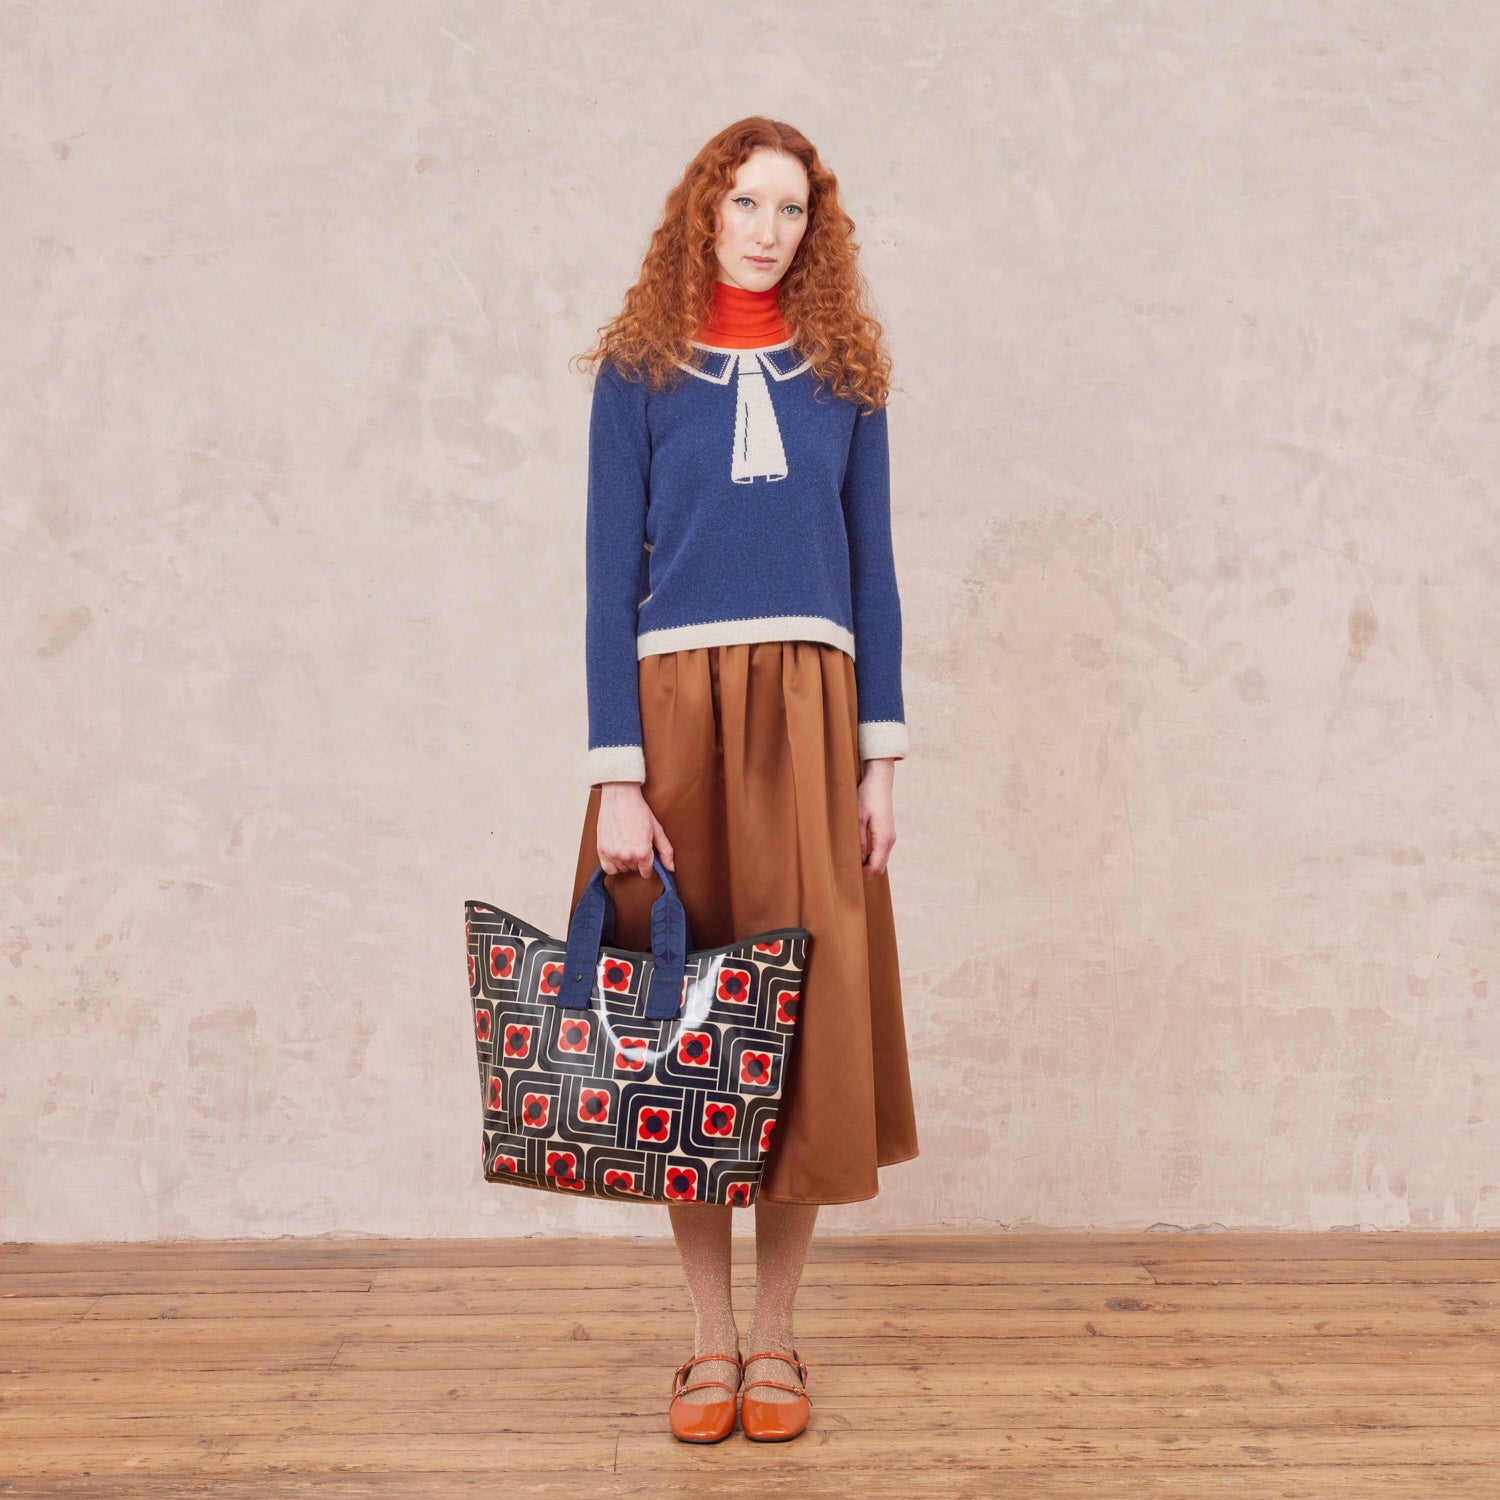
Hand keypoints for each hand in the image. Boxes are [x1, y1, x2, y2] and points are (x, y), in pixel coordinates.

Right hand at [596, 782, 674, 877]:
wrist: (620, 797)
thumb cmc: (638, 811)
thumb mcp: (657, 830)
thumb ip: (666, 851)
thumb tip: (670, 868)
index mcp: (643, 852)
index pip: (646, 872)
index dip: (648, 864)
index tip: (646, 854)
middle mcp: (627, 855)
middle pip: (634, 870)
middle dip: (637, 860)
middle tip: (635, 843)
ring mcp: (613, 854)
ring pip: (622, 869)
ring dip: (625, 861)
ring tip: (626, 844)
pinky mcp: (602, 850)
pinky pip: (608, 869)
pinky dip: (612, 864)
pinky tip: (617, 852)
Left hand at [856, 758, 896, 877]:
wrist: (880, 780)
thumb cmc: (867, 796)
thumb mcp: (858, 818)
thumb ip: (859, 841)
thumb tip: (857, 860)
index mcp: (884, 838)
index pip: (875, 867)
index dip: (862, 875)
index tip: (847, 877)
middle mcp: (890, 840)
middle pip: (879, 867)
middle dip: (865, 873)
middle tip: (846, 873)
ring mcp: (890, 836)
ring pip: (880, 860)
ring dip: (867, 865)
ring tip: (849, 864)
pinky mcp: (887, 832)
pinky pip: (880, 852)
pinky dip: (870, 857)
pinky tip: (857, 853)